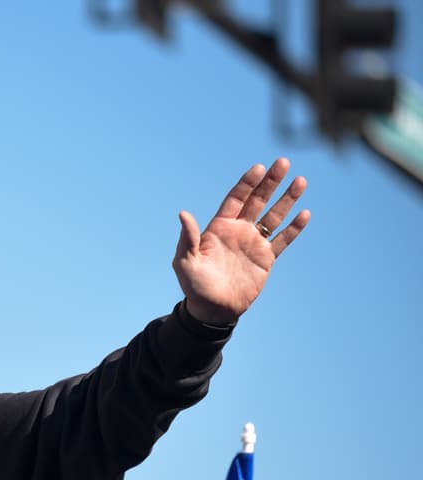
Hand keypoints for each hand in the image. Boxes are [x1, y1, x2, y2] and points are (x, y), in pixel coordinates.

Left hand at [173, 158, 309, 325]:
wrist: (212, 309)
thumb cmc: (194, 285)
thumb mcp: (186, 261)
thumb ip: (188, 238)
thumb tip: (183, 213)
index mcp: (219, 227)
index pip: (236, 199)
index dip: (247, 183)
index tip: (259, 168)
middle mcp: (239, 231)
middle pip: (258, 200)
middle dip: (270, 182)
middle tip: (283, 162)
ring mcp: (254, 243)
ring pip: (274, 216)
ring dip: (287, 199)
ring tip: (301, 181)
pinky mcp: (266, 258)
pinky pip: (283, 240)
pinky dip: (293, 228)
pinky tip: (304, 213)